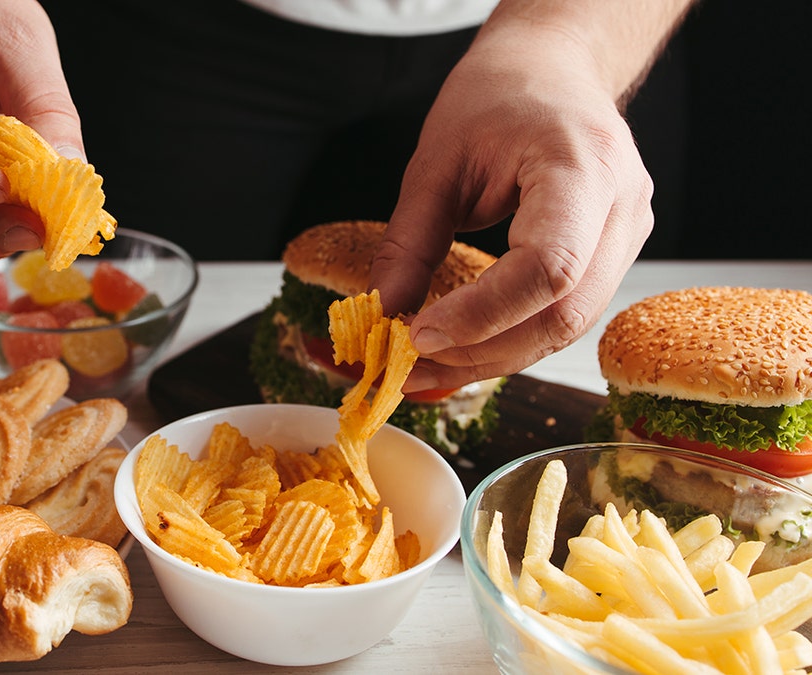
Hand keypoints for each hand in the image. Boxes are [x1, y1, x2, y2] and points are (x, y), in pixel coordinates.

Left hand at [369, 25, 653, 390]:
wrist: (552, 69)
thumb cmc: (499, 97)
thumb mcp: (436, 161)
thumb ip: (410, 241)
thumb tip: (383, 311)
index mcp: (582, 166)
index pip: (547, 267)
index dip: (482, 315)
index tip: (418, 334)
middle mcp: (622, 205)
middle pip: (565, 313)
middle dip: (484, 351)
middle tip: (412, 367)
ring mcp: (629, 232)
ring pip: (569, 326)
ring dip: (495, 356)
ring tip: (428, 367)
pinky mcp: (614, 254)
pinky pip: (566, 314)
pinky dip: (513, 338)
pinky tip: (464, 349)